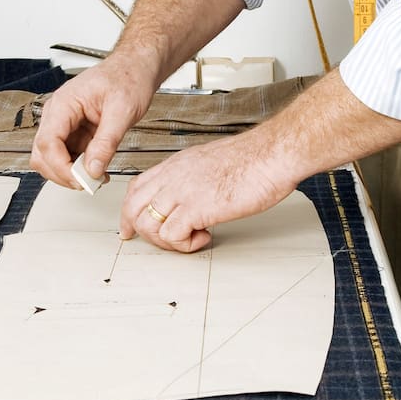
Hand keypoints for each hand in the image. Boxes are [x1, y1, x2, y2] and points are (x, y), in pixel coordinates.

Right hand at [30, 55, 156, 187]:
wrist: (135, 68)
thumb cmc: (128, 78)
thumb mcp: (122, 110)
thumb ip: (106, 142)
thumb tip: (93, 169)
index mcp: (64, 104)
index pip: (48, 142)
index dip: (61, 167)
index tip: (81, 181)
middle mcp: (59, 114)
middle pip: (42, 154)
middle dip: (62, 174)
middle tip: (88, 184)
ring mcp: (65, 124)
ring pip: (52, 158)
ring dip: (69, 173)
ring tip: (95, 178)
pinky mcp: (75, 132)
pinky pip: (68, 156)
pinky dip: (79, 168)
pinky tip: (96, 170)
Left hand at [119, 128, 296, 252]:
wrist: (270, 155)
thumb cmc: (252, 159)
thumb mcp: (210, 162)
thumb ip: (194, 178)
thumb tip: (192, 196)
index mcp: (175, 165)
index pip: (136, 188)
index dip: (130, 211)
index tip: (131, 227)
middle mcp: (173, 177)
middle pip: (134, 207)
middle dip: (141, 231)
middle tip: (162, 242)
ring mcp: (182, 192)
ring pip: (147, 224)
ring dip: (166, 240)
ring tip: (191, 237)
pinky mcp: (196, 208)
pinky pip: (172, 235)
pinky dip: (185, 244)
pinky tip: (204, 236)